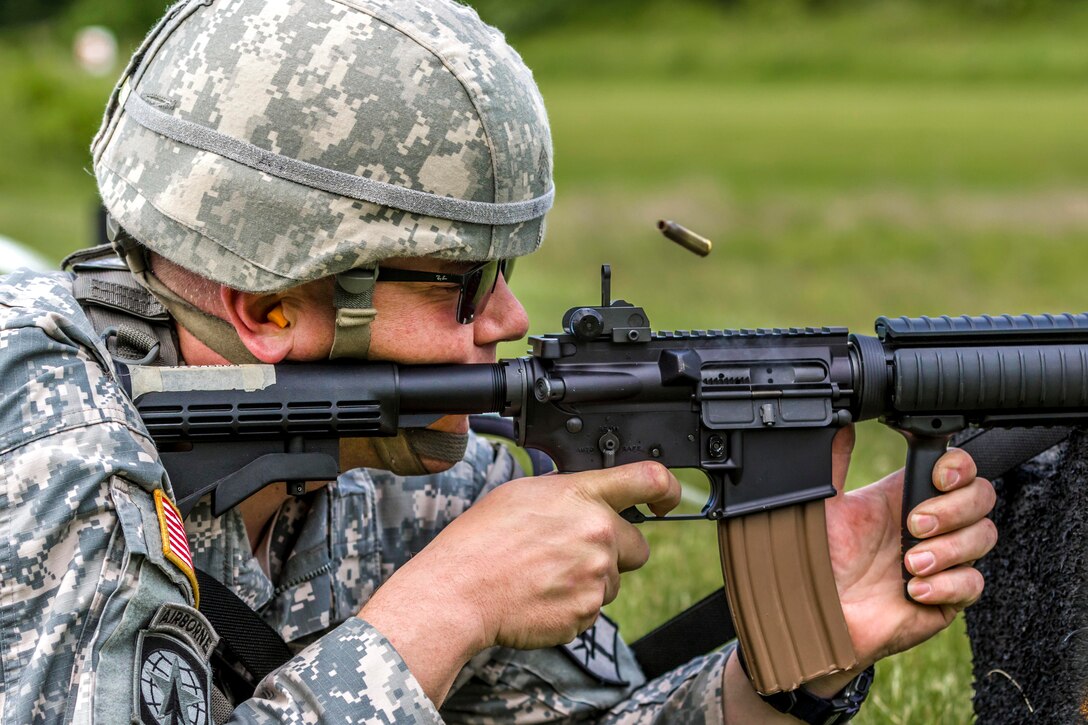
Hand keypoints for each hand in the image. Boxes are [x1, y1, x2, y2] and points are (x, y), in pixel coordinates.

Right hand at [359, 461, 680, 702]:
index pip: (648, 480)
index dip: (668, 489)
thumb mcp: (523, 493)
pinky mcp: (587, 612)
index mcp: (582, 495)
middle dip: (615, 549)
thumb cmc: (481, 539)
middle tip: (573, 552)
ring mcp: (596, 576)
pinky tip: (541, 594)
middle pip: (638, 544)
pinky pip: (593, 607)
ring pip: (614, 579)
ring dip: (591, 579)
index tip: (669, 498)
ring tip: (545, 574)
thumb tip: (584, 498)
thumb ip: (567, 493)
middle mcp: (598, 533)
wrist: (460, 591)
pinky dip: (573, 604)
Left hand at [824, 426, 996, 664]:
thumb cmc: (818, 560)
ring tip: (909, 564)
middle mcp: (930, 523)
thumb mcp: (825, 506)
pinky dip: (947, 584)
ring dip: (948, 549)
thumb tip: (841, 422)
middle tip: (914, 525)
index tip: (939, 478)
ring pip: (984, 536)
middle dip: (953, 509)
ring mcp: (943, 559)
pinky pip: (974, 584)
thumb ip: (834, 463)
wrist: (818, 612)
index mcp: (905, 495)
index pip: (957, 467)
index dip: (959, 467)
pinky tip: (914, 589)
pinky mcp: (948, 596)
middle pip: (982, 496)